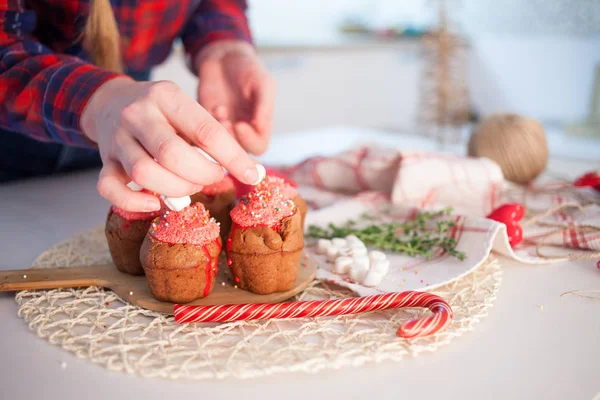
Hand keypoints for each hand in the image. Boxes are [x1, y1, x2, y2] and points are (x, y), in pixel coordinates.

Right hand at [81, 78, 263, 211]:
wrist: (111, 102)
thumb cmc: (162, 114)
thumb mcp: (186, 111)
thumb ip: (213, 138)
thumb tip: (252, 172)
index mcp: (167, 96)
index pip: (206, 131)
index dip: (234, 158)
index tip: (253, 176)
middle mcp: (138, 114)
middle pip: (172, 154)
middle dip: (201, 175)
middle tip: (213, 177)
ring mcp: (117, 138)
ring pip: (143, 173)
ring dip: (174, 189)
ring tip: (188, 187)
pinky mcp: (104, 161)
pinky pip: (110, 188)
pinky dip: (133, 203)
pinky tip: (154, 203)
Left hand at [196, 40, 274, 155]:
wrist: (223, 56)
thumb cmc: (247, 68)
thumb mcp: (262, 82)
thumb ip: (264, 105)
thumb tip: (261, 128)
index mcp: (260, 123)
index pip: (259, 146)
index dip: (250, 140)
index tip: (240, 124)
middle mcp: (242, 130)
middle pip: (239, 152)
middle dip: (230, 139)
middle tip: (225, 121)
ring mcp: (223, 127)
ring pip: (219, 145)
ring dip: (218, 131)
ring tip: (220, 109)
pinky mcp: (205, 121)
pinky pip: (202, 134)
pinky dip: (206, 123)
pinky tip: (213, 106)